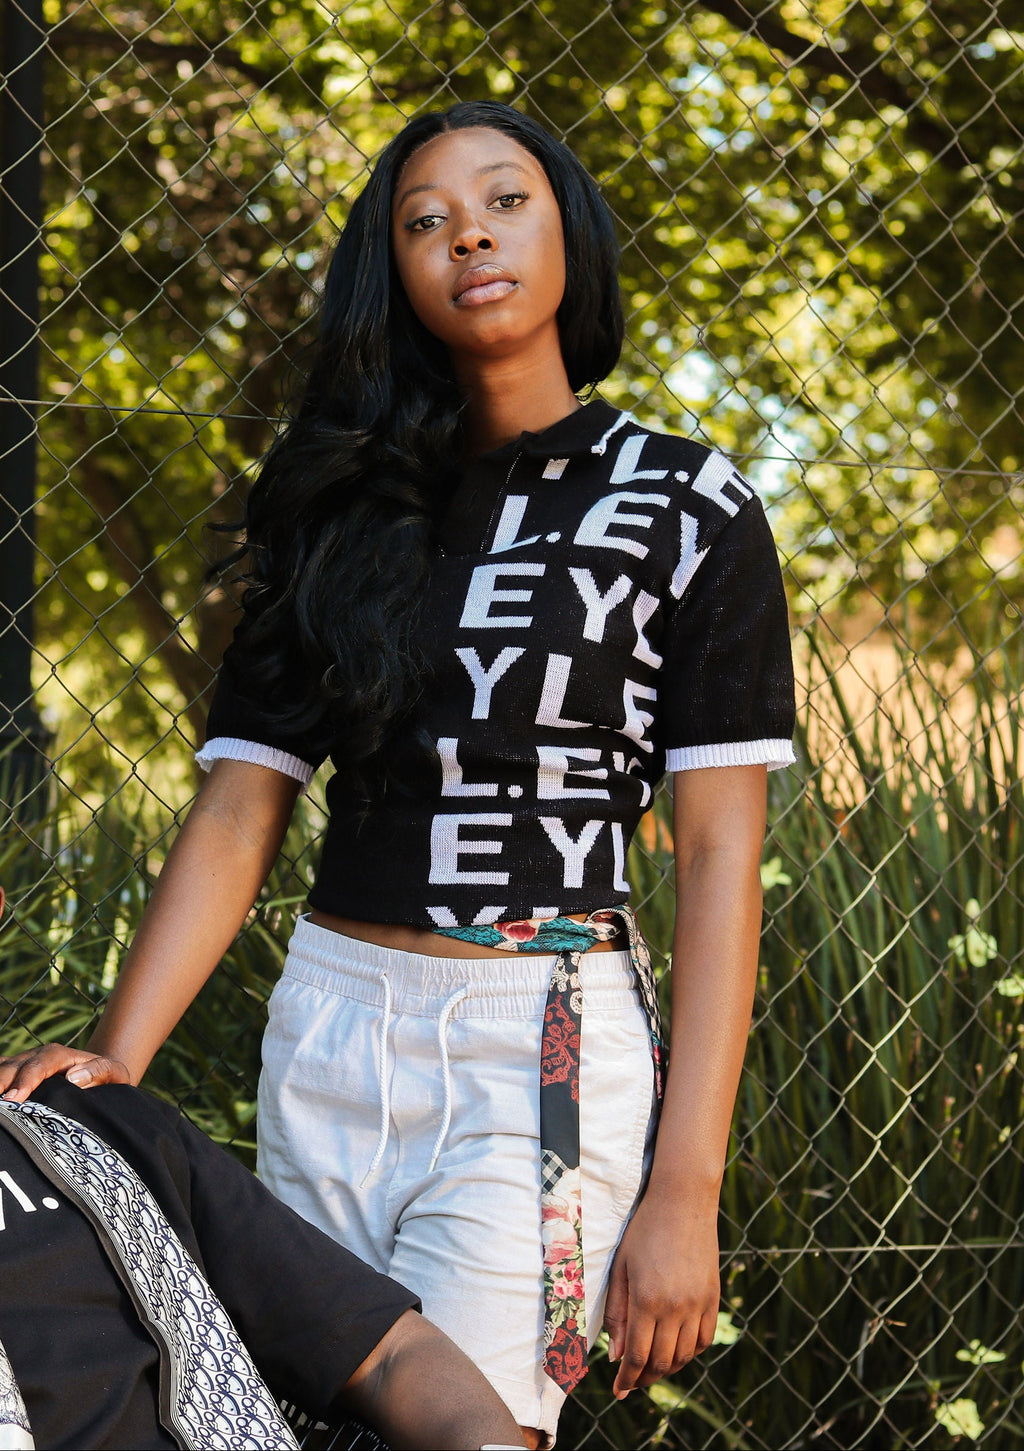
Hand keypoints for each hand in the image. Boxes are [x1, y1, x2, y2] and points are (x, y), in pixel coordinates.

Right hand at [0, 1044, 131, 1101]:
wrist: (98, 1072)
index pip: (38, 1066)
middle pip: (12, 1067)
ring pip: (1, 1070)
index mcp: (58, 1055)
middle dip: (1, 1084)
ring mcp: (21, 1064)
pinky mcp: (13, 1075)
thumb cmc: (106, 1076)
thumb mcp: (113, 1072)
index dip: (25, 1081)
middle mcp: (35, 1057)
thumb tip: (73, 1077)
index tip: (15, 1099)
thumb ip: (99, 1071)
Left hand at [603, 1188, 719, 1398]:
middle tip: (632, 1381)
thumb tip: (616, 1355)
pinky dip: (691, 1352)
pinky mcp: (713, 1298)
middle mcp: (676, 1307)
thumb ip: (617, 1313)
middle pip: (662, 1362)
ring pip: (685, 1356)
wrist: (683, 1203)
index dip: (627, 1378)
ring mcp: (698, 1304)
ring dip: (667, 1368)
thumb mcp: (621, 1268)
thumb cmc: (643, 1231)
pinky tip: (678, 1349)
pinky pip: (704, 1339)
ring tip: (652, 1366)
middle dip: (644, 1377)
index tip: (619, 1390)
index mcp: (647, 1300)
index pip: (637, 1355)